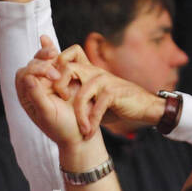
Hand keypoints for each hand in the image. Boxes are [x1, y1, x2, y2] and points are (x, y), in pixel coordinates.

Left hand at [16, 56, 84, 146]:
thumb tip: (27, 77)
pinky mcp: (61, 75)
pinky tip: (56, 50)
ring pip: (43, 59)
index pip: (24, 75)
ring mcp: (47, 79)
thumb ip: (36, 97)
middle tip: (57, 73)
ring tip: (56, 55)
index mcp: (27, 96)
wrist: (81, 132)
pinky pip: (56, 60)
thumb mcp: (48, 114)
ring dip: (49, 54)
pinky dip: (55, 53)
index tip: (52, 75)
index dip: (35, 70)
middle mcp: (35, 85)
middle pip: (33, 64)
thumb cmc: (62, 128)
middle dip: (43, 63)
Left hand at [33, 38, 162, 136]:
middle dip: (59, 87)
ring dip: (80, 116)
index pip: (65, 58)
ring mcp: (103, 80)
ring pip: (81, 94)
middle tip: (61, 104)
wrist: (143, 108)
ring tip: (82, 130)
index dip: (52, 67)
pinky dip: (92, 122)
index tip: (48, 90)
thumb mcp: (93, 100)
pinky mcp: (113, 92)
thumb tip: (56, 103)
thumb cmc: (117, 105)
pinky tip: (90, 132)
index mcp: (87, 71)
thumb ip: (76, 97)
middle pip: (67, 67)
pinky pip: (96, 107)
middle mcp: (94, 71)